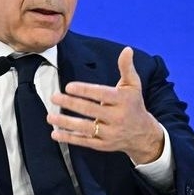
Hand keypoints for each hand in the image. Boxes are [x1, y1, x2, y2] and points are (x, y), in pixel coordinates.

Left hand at [48, 47, 163, 164]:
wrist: (143, 135)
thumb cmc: (134, 105)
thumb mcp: (134, 86)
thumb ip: (127, 68)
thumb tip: (127, 49)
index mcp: (123, 100)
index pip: (101, 94)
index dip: (85, 90)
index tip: (69, 86)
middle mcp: (117, 117)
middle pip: (90, 110)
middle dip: (71, 104)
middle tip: (54, 97)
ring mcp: (110, 133)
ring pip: (85, 128)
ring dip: (66, 123)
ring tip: (50, 117)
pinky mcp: (103, 145)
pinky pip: (84, 141)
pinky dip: (69, 138)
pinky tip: (55, 134)